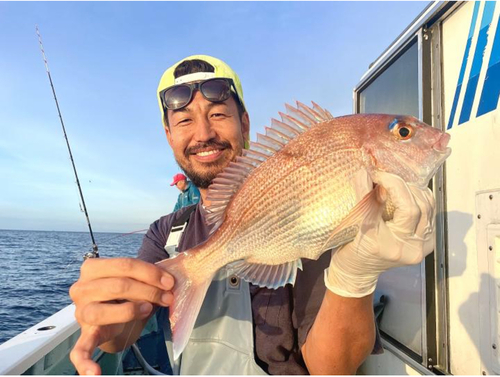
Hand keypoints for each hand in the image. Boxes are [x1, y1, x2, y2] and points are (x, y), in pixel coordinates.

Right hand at [69, 258, 173, 374]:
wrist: (114, 314)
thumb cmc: (125, 292)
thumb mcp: (135, 279)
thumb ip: (149, 278)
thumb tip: (169, 283)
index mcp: (92, 268)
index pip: (124, 265)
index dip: (150, 273)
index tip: (169, 281)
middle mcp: (81, 288)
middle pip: (118, 286)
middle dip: (148, 290)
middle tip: (167, 296)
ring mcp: (81, 312)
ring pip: (102, 312)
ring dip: (130, 311)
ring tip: (147, 310)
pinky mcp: (84, 335)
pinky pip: (79, 351)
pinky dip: (85, 363)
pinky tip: (95, 374)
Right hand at [325, 171, 435, 297]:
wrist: (358, 271)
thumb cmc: (352, 250)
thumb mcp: (353, 224)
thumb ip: (362, 197)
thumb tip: (365, 172)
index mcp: (395, 246)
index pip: (406, 208)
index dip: (394, 185)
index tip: (377, 174)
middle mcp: (414, 248)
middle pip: (421, 206)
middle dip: (402, 186)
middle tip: (384, 177)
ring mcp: (423, 246)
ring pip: (429, 207)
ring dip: (412, 191)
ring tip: (393, 185)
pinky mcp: (428, 242)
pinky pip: (430, 213)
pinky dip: (419, 198)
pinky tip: (403, 195)